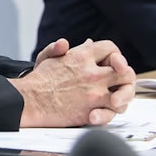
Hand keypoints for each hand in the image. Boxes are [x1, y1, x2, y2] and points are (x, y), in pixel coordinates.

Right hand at [11, 39, 135, 126]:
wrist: (30, 101)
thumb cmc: (38, 81)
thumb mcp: (48, 57)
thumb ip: (61, 48)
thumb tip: (78, 42)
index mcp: (82, 56)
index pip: (110, 48)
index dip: (115, 55)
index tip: (112, 63)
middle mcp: (92, 73)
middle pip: (126, 72)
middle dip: (125, 77)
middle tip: (119, 83)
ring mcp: (94, 93)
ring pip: (125, 94)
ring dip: (122, 97)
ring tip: (113, 100)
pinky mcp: (93, 110)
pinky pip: (114, 112)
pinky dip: (111, 112)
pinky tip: (102, 110)